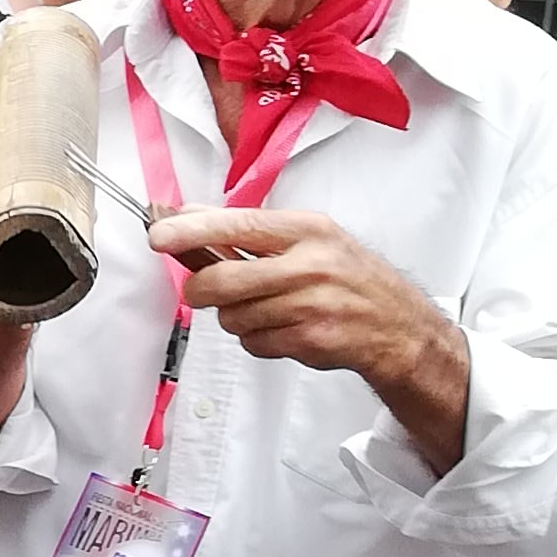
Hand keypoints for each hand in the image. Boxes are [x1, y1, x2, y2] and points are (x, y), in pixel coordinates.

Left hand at [152, 205, 469, 466]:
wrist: (398, 326)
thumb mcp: (308, 238)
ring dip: (237, 317)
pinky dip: (257, 339)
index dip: (190, 231)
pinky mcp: (309, 339)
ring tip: (267, 308)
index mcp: (307, 230)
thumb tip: (188, 214)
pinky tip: (284, 328)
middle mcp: (310, 264)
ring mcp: (310, 304)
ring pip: (232, 316)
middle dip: (200, 290)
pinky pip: (252, 342)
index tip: (158, 235)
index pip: (236, 225)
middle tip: (201, 290)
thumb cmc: (348, 277)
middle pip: (221, 279)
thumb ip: (247, 228)